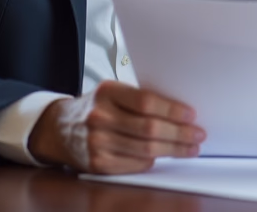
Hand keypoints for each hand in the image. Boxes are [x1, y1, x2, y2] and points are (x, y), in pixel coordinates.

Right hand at [28, 80, 204, 173]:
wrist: (58, 128)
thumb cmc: (94, 107)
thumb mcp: (112, 93)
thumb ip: (139, 99)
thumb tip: (179, 112)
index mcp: (107, 92)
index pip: (147, 102)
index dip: (173, 110)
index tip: (191, 115)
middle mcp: (100, 117)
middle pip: (150, 129)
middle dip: (180, 134)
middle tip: (198, 135)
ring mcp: (97, 142)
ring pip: (145, 150)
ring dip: (174, 150)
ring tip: (190, 148)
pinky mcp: (98, 163)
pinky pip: (134, 164)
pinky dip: (152, 161)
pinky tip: (163, 156)